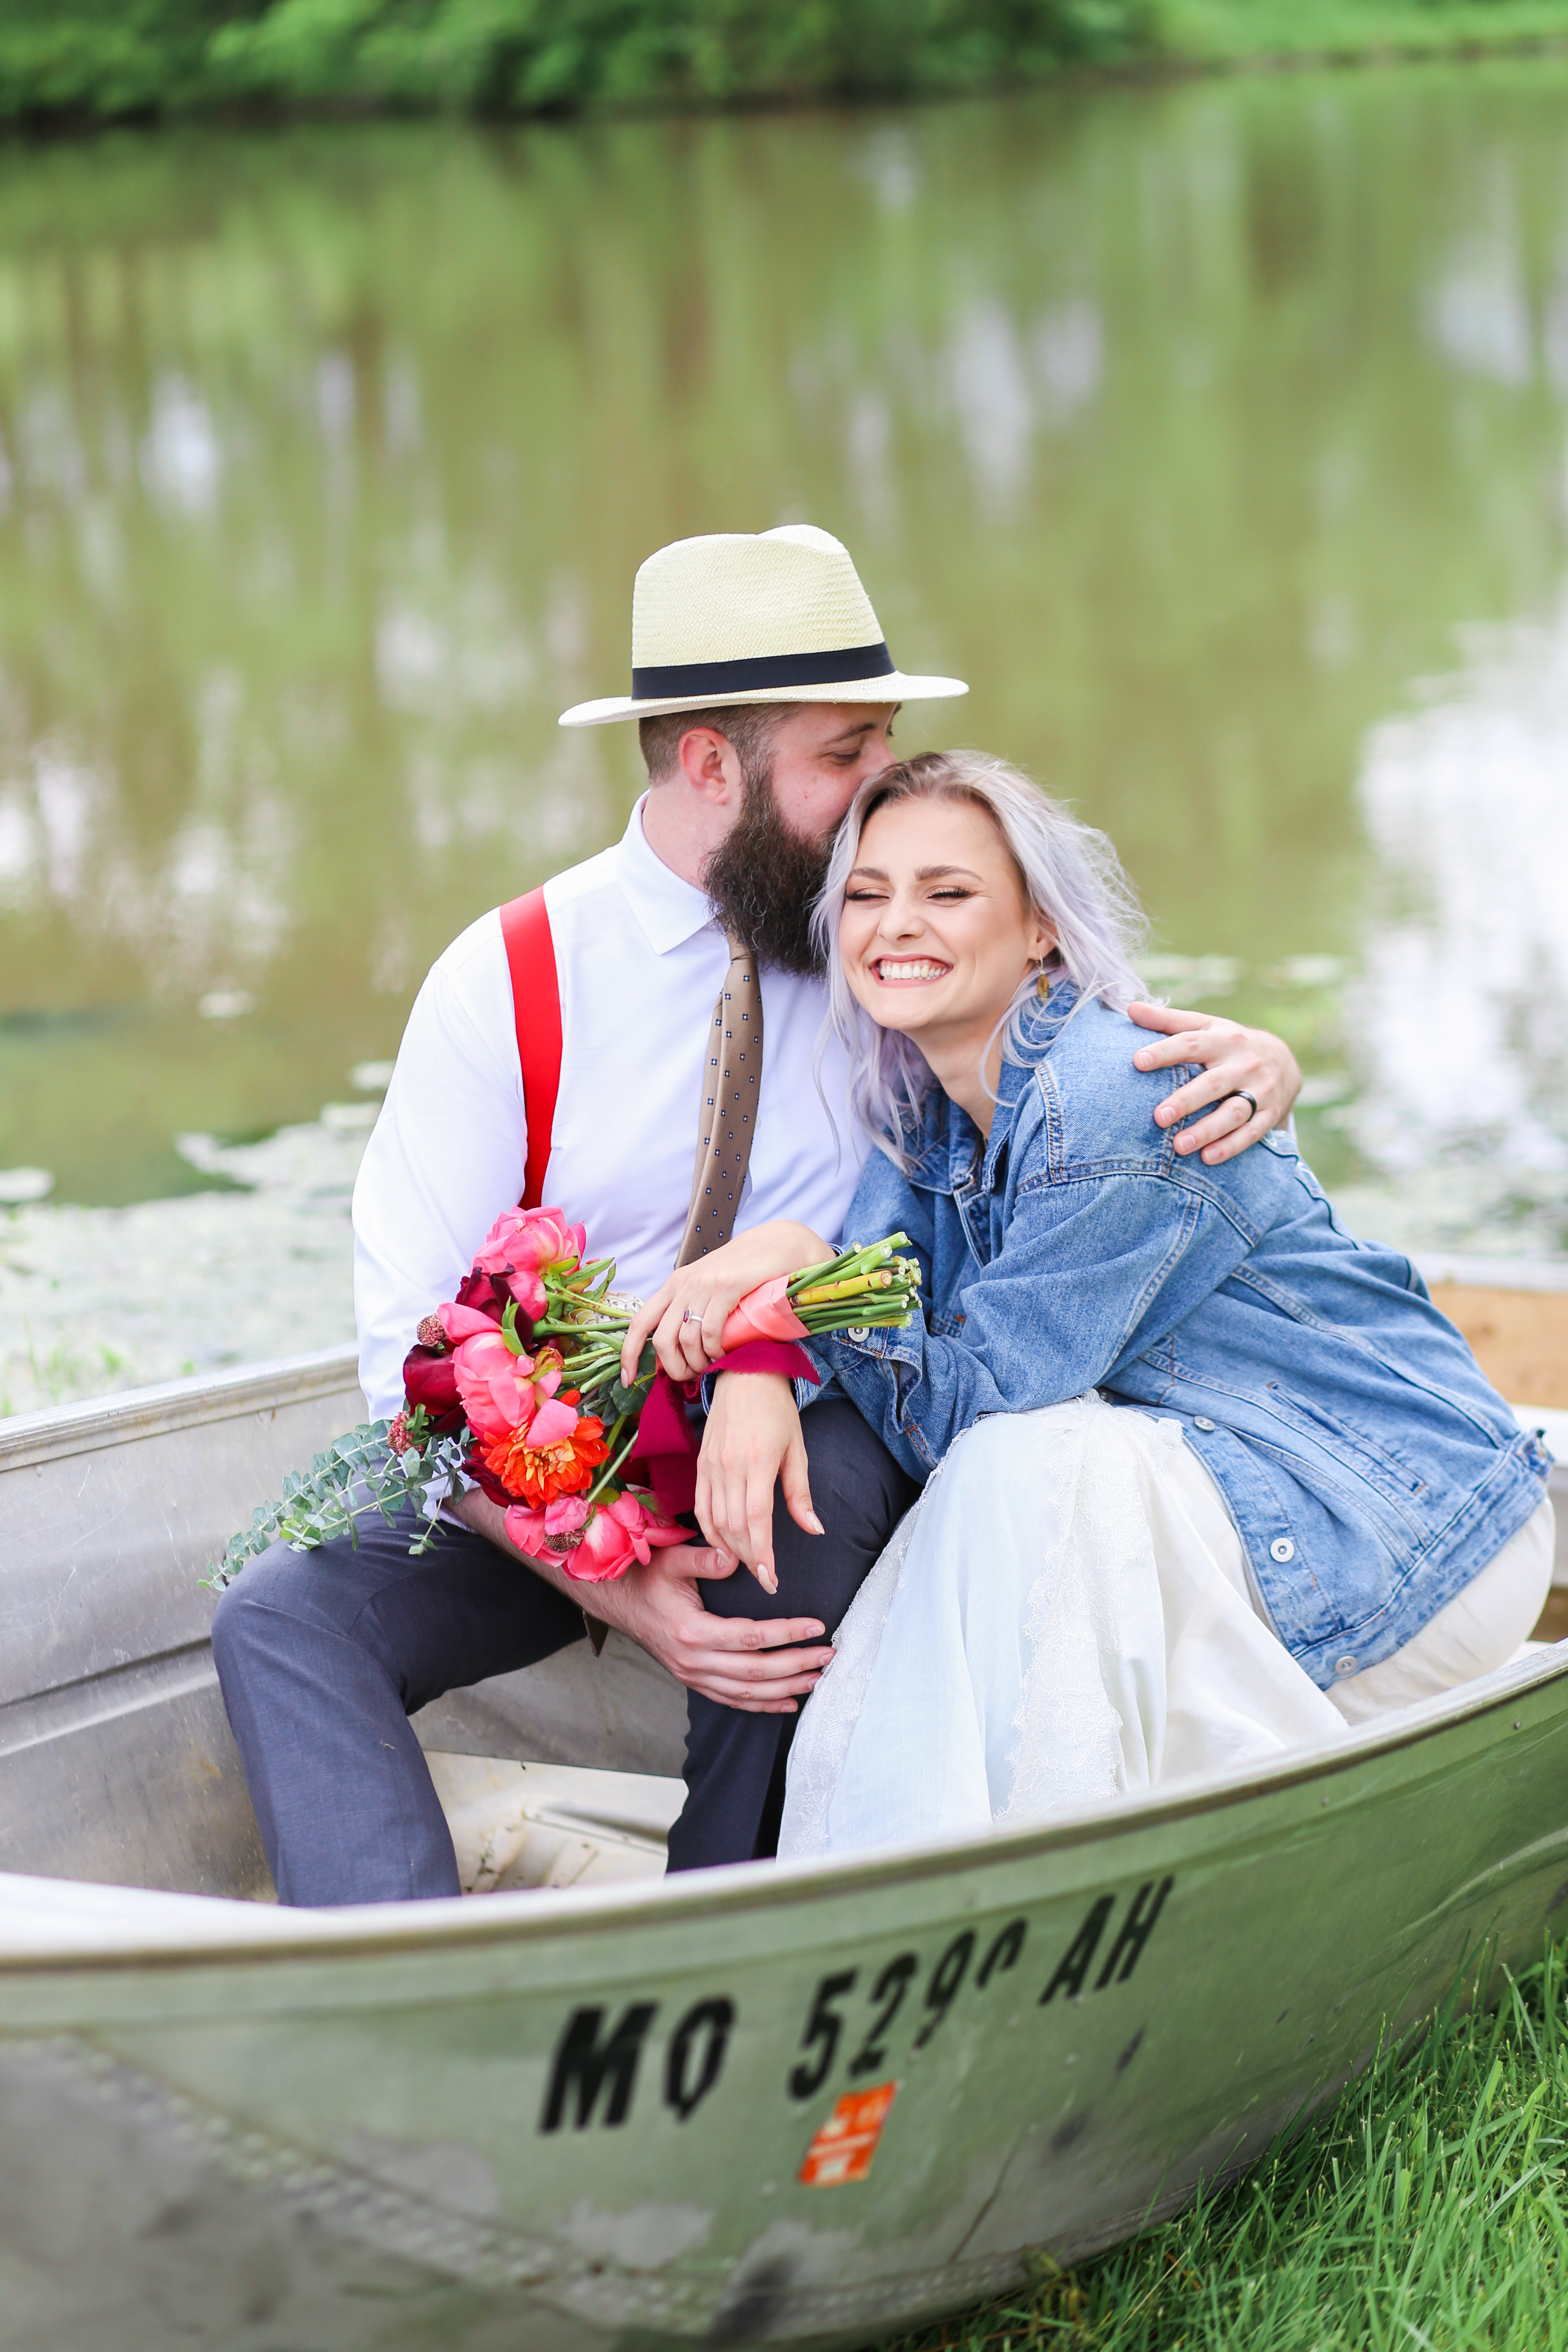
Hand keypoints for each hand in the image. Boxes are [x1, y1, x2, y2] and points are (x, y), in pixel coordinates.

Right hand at [451, 1489, 832, 1711]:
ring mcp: (692, 1676)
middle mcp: (693, 1661)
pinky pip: (731, 1700)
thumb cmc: (646, 1578)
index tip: (818, 1626)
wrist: (617, 1602)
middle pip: (755, 1672)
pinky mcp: (693, 1681)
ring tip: (818, 1679)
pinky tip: (787, 1702)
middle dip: (797, 1665)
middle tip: (829, 1655)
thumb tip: (738, 1555)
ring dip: (785, 1688)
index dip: (787, 1634)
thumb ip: (705, 1558)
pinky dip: (761, 1705)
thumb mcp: (672, 1559)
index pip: (751, 1638)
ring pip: (747, 1692)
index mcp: (692, 1632)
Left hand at [620, 1220, 831, 1384]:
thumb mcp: (709, 1288)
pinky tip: (725, 1354)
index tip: (627, 1379)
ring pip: (686, 1339)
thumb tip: (680, 1350)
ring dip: (698, 1364)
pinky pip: (711, 1331)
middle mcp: (684, 1284)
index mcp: (674, 1286)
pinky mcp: (728, 1286)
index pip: (639, 1323)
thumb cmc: (745, 1272)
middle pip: (662, 1340)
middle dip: (674, 1369)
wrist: (777, 1243)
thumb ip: (693, 1310)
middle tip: (691, 1378)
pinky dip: (715, 1351)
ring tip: (712, 1367)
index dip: (629, 1354)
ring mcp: (705, 1284)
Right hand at [696, 1373, 819, 1593]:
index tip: (771, 1579)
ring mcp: (710, 1466)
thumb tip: (814, 1530)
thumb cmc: (777, 1410)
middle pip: (734, 1527)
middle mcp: (730, 1466)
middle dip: (750, 1558)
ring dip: (731, 1549)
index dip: (762, 1554)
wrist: (744, 1373)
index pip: (757, 1520)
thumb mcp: (797, 1449)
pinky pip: (701, 1506)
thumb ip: (800, 1493)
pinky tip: (724, 1545)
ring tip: (749, 1563)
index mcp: (758, 1461)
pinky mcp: (700, 1465)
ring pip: (715, 1521)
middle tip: (765, 1578)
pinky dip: (710, 1531)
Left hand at [1128, 1001, 1301, 1166]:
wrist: (1283, 1061)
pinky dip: (1231, 1146)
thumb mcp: (1205, 1026)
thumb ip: (1168, 1020)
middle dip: (1186, 1101)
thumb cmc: (1229, 1044)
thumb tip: (1131, 1007)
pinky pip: (1251, 1132)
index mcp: (1223, 1039)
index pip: (1191, 1043)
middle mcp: (1243, 1064)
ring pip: (1234, 1112)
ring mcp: (1260, 1089)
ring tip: (1179, 1146)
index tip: (1138, 1061)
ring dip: (1207, 1130)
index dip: (1165, 1051)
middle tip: (1158, 1117)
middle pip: (1213, 1084)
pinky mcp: (1270, 1113)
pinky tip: (1208, 1157)